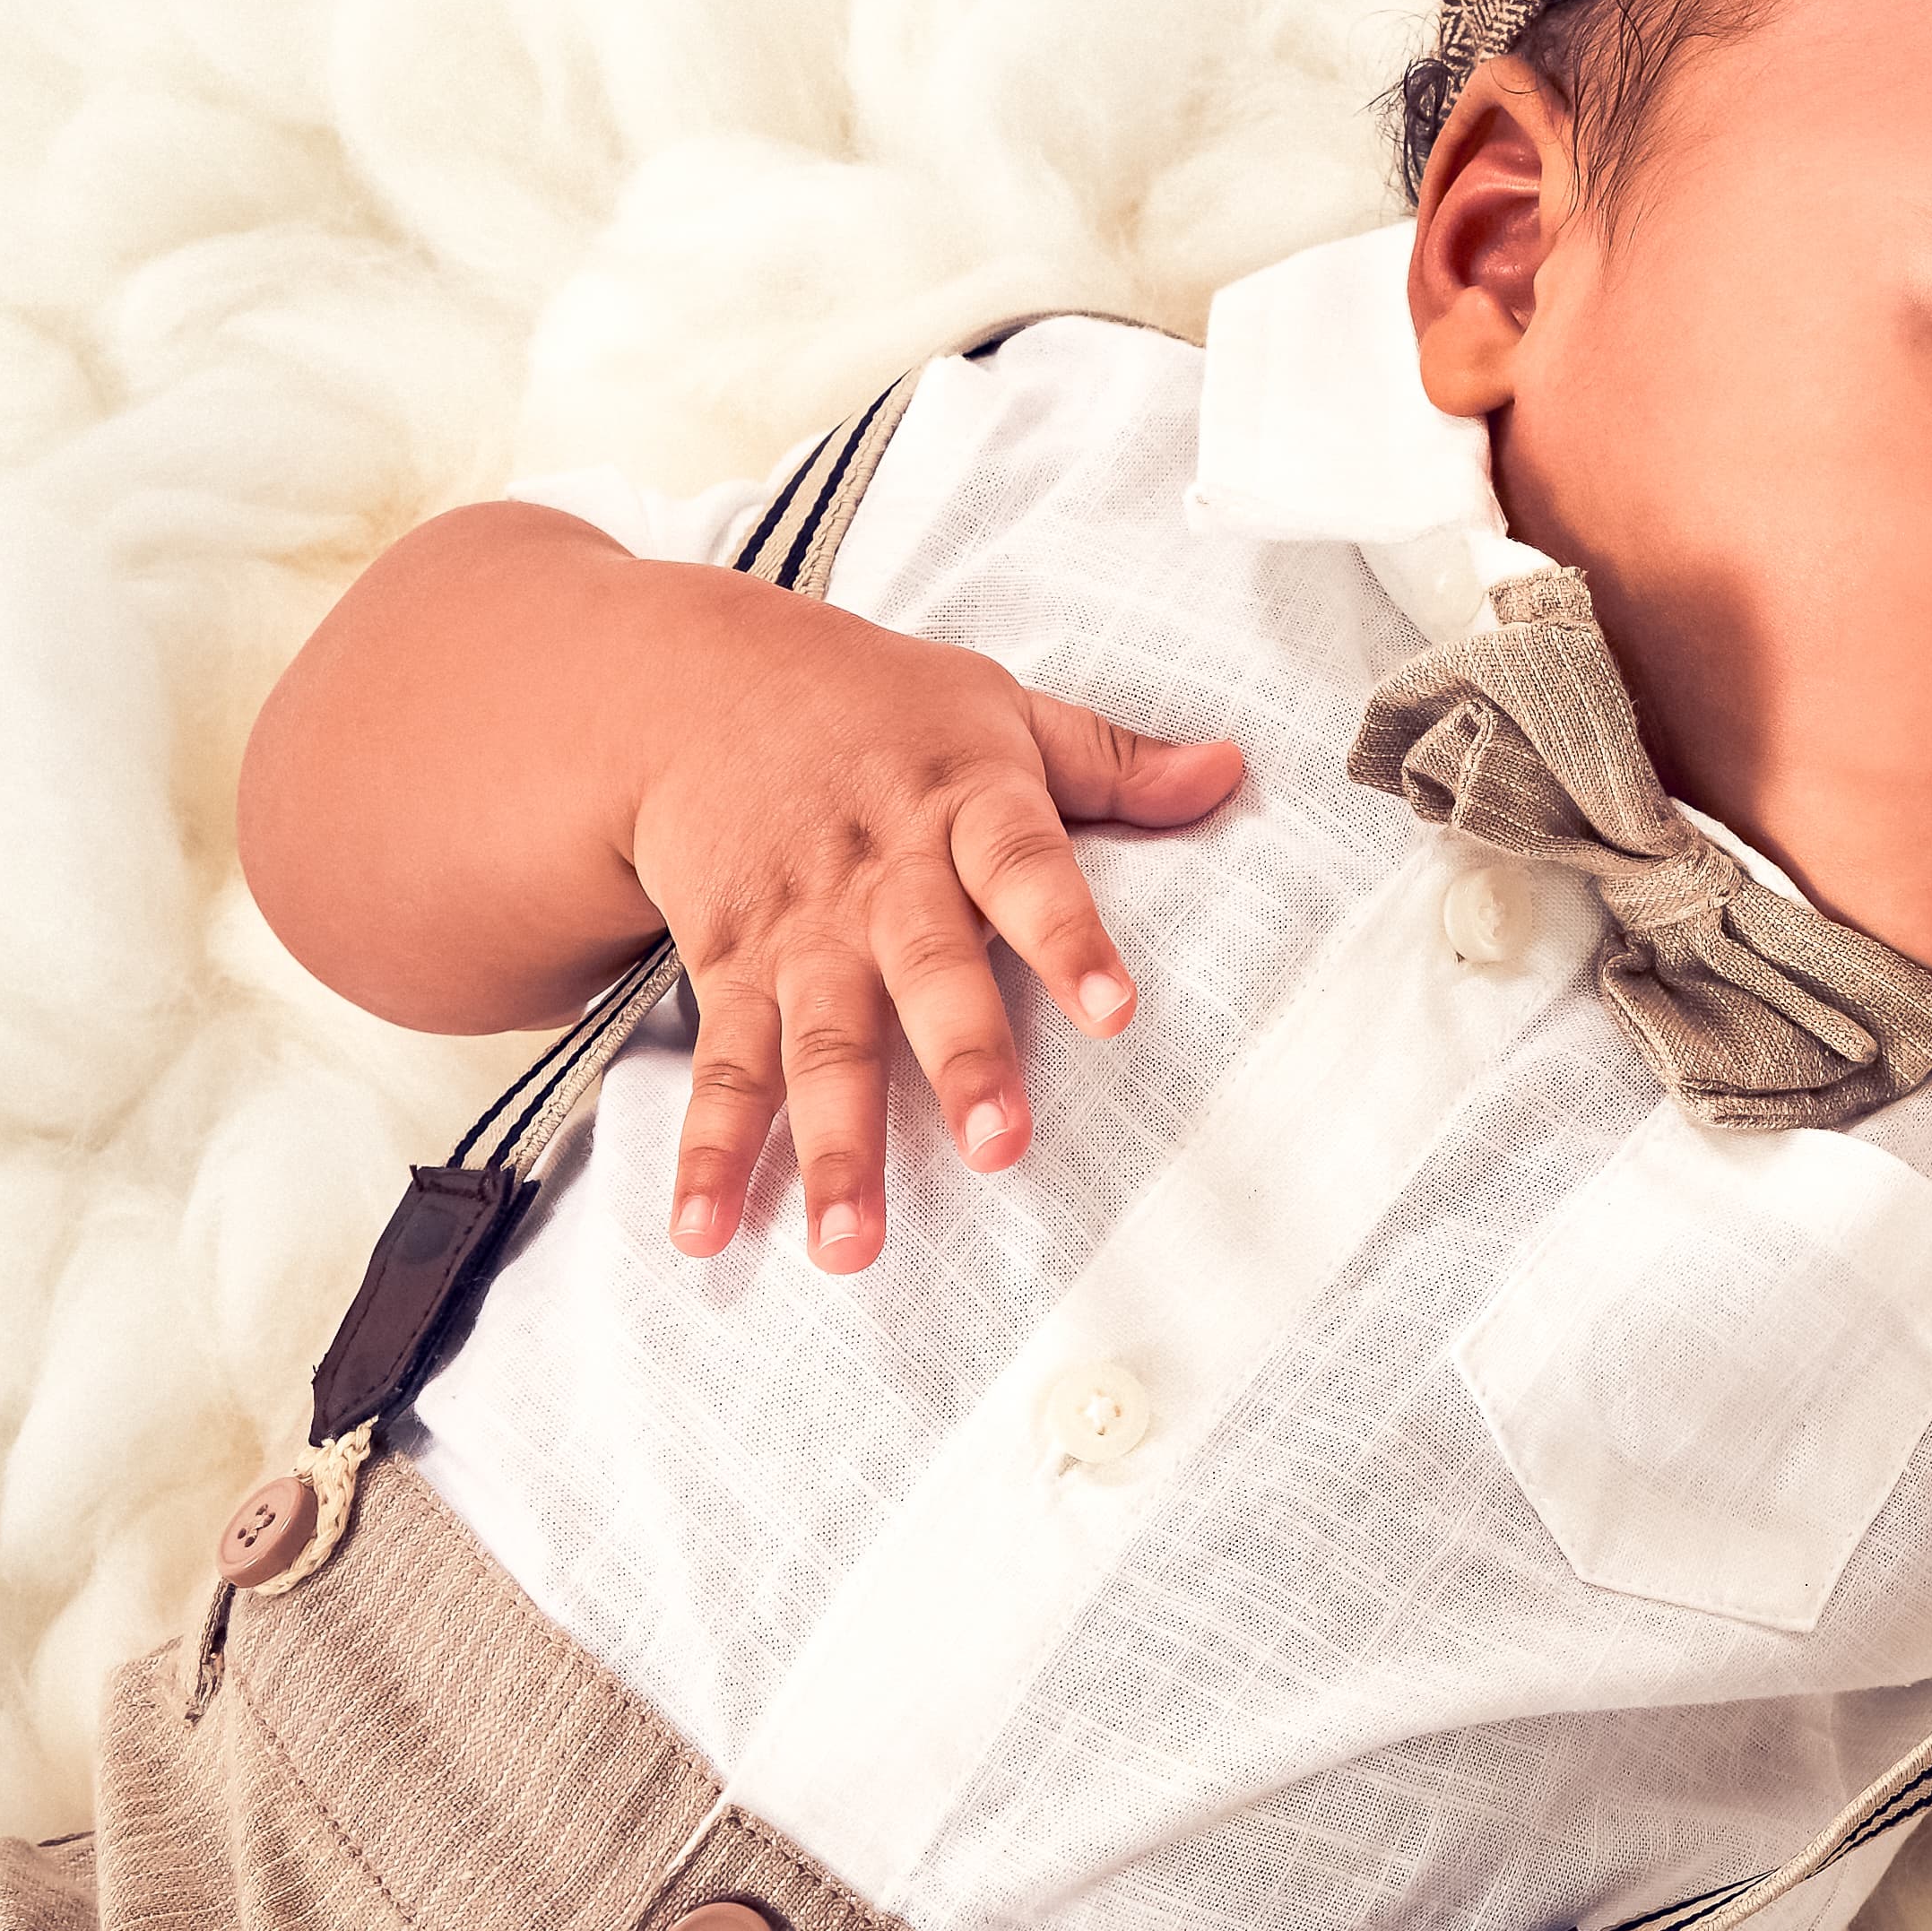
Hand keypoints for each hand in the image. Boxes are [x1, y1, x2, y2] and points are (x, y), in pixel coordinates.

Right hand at [623, 574, 1242, 1274]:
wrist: (701, 687)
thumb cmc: (883, 710)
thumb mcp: (1002, 709)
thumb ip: (1114, 760)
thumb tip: (1230, 769)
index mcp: (962, 805)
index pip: (1027, 870)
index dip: (1070, 939)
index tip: (1116, 1013)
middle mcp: (880, 875)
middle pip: (926, 971)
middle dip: (961, 1061)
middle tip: (1000, 1148)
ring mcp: (800, 930)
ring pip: (819, 1043)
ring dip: (834, 1145)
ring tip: (851, 1243)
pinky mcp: (730, 967)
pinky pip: (722, 1066)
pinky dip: (708, 1152)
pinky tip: (705, 1228)